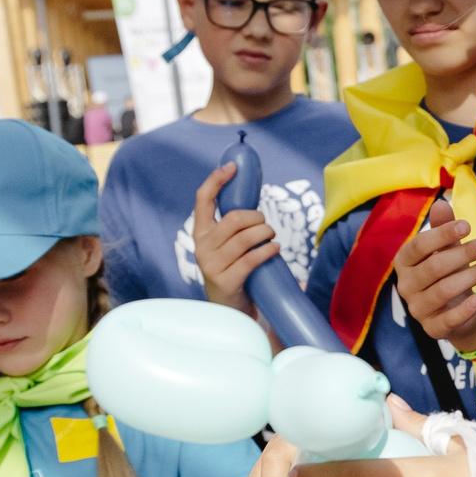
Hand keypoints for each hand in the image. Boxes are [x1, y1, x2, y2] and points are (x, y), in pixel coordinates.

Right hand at [191, 164, 284, 314]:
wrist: (228, 309)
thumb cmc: (233, 269)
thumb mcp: (227, 245)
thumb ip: (234, 226)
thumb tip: (255, 200)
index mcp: (201, 232)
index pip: (202, 199)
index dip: (216, 180)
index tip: (232, 167)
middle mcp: (202, 246)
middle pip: (233, 218)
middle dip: (256, 217)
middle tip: (266, 225)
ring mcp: (212, 265)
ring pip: (245, 238)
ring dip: (266, 233)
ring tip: (272, 237)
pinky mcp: (226, 280)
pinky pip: (252, 259)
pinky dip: (268, 251)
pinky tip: (275, 249)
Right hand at [395, 198, 475, 352]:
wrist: (459, 312)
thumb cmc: (450, 273)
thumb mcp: (448, 249)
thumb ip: (444, 229)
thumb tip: (441, 203)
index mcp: (405, 263)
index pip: (419, 246)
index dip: (442, 234)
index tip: (467, 226)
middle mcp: (406, 286)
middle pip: (434, 267)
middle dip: (463, 254)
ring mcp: (418, 309)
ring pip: (443, 291)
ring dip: (471, 276)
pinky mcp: (433, 329)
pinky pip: (448, 320)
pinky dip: (464, 309)